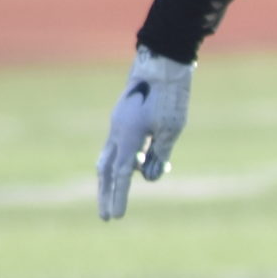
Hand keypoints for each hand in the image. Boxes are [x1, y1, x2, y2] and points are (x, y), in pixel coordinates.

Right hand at [96, 45, 194, 218]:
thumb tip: (148, 177)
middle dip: (106, 194)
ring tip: (132, 187)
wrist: (162, 60)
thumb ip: (159, 155)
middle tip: (106, 217)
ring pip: (111, 157)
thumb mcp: (171, 129)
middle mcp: (117, 131)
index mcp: (127, 136)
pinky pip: (122, 145)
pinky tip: (146, 161)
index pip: (119, 175)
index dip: (118, 197)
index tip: (115, 218)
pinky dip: (130, 159)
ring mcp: (118, 123)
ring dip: (119, 177)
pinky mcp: (124, 117)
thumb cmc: (169, 95)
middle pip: (106, 170)